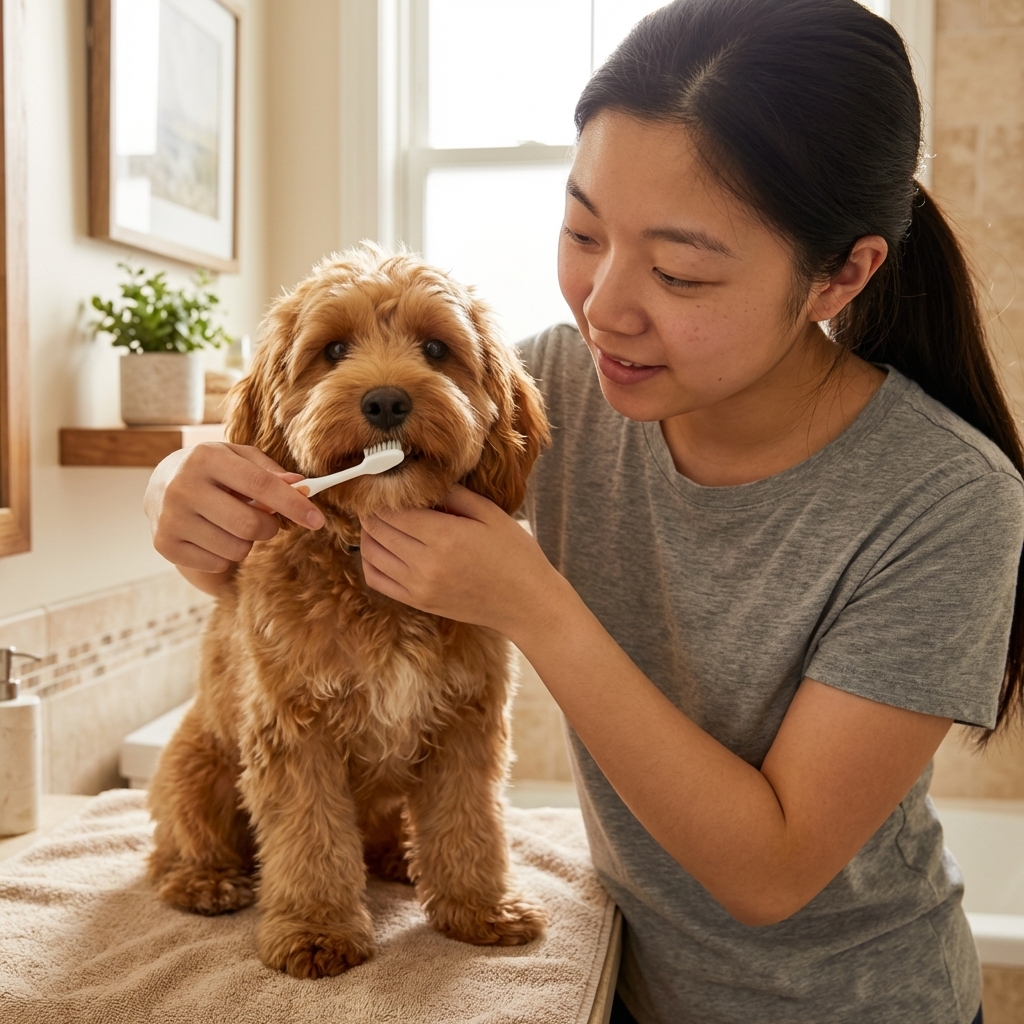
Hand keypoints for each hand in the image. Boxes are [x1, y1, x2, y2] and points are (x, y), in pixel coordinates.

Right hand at [144, 442, 324, 573]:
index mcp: (206, 457)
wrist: (159, 485)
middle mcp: (182, 486)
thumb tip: (301, 485)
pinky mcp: (164, 545)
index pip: (260, 485)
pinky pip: (217, 564)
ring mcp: (170, 518)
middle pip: (250, 525)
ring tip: (230, 524)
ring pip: (236, 549)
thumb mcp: (239, 459)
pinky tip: (211, 536)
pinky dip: (224, 555)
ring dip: (246, 542)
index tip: (316, 520)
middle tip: (265, 521)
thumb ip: (270, 472)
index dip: (293, 504)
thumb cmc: (212, 470)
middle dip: (269, 528)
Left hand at [358, 485, 561, 635]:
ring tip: (378, 519)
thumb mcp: (490, 514)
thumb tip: (424, 480)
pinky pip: (376, 579)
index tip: (385, 485)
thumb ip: (454, 494)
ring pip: (371, 553)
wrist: (525, 603)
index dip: (384, 496)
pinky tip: (379, 547)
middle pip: (378, 529)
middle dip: (373, 511)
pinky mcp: (418, 602)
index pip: (393, 511)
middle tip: (377, 498)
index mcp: (445, 537)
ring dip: (368, 533)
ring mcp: (419, 586)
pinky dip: (369, 560)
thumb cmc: (514, 555)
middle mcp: (426, 564)